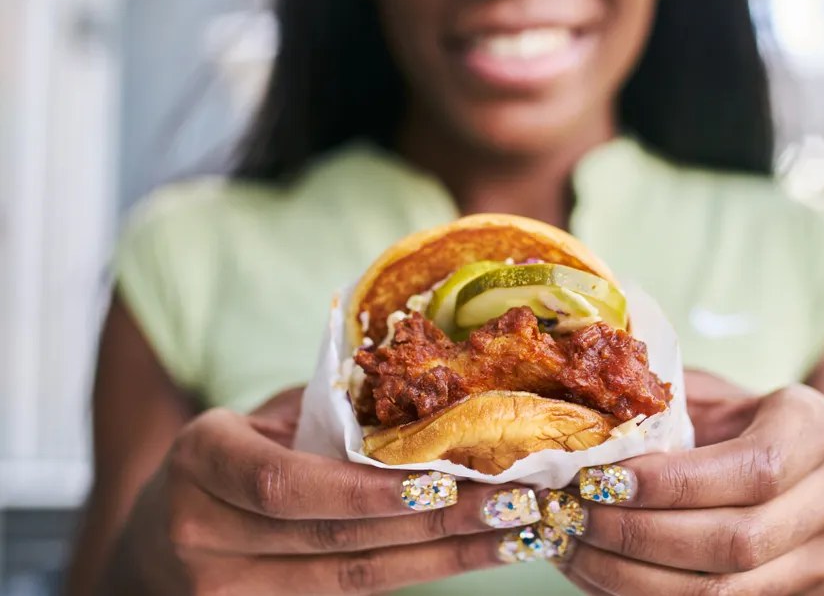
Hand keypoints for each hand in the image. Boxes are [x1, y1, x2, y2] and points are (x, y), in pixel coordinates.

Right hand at [105, 388, 545, 594]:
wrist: (159, 538)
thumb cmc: (226, 460)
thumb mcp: (256, 421)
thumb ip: (324, 415)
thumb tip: (429, 398)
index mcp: (201, 460)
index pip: (286, 483)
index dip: (368, 490)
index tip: (445, 482)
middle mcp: (201, 534)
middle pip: (335, 539)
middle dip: (435, 524)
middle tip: (512, 502)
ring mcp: (223, 590)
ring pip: (352, 580)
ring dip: (442, 559)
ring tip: (511, 534)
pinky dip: (415, 576)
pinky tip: (467, 558)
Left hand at [549, 372, 823, 594]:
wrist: (817, 482)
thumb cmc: (748, 426)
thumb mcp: (718, 396)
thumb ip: (667, 402)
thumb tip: (585, 417)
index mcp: (814, 430)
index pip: (753, 468)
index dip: (674, 483)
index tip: (603, 480)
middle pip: (737, 540)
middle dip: (640, 534)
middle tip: (573, 515)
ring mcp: (818, 560)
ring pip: (724, 591)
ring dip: (633, 576)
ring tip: (573, 547)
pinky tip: (595, 573)